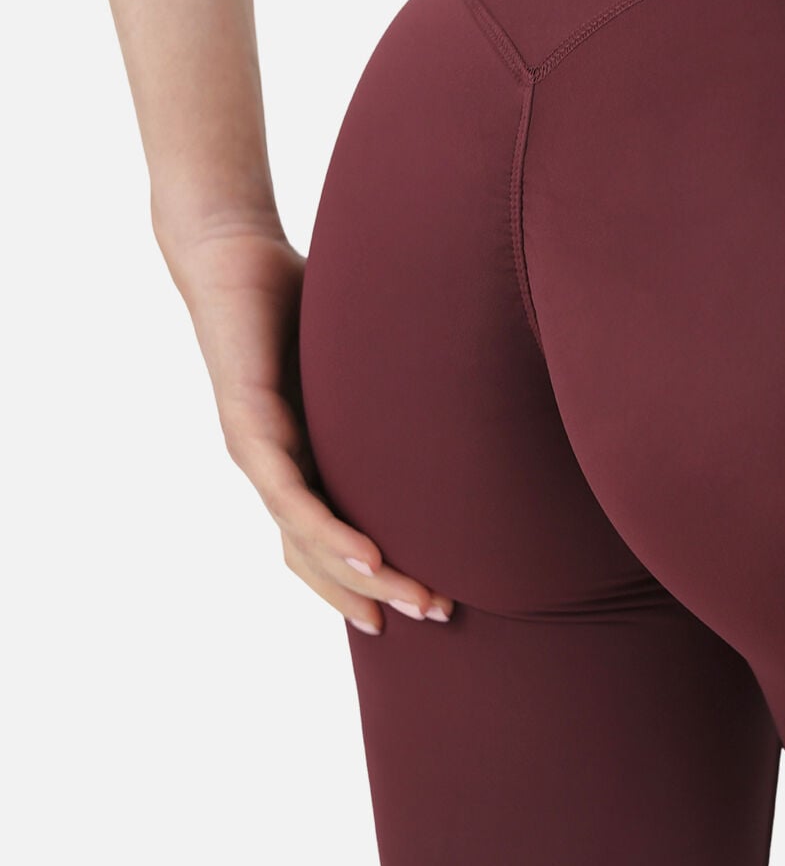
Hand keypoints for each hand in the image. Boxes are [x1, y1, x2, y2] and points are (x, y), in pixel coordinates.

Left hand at [165, 219, 454, 636]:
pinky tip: (366, 556)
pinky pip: (288, 494)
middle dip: (377, 593)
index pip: (328, 541)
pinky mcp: (245, 425)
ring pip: (305, 537)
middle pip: (319, 556)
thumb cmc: (300, 296)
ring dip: (360, 576)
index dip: (371, 581)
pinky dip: (327, 531)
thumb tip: (472, 392)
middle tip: (438, 614)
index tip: (425, 606)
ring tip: (413, 599)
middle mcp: (272, 466)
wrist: (230, 250)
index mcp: (300, 456)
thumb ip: (397, 386)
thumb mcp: (361, 359)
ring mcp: (256, 450)